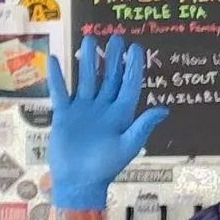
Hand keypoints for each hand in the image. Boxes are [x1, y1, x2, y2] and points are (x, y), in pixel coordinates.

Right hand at [48, 33, 167, 210]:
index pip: (129, 85)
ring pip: (86, 79)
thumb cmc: (106, 166)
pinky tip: (55, 60)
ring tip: (89, 40)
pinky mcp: (64, 114)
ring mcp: (83, 109)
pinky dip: (57, 77)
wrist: (78, 181)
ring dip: (88, 61)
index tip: (136, 48)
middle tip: (115, 37)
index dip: (133, 66)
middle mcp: (103, 107)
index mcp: (121, 114)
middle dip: (112, 58)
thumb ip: (142, 126)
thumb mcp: (127, 146)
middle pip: (109, 77)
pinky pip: (60, 92)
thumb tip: (164, 109)